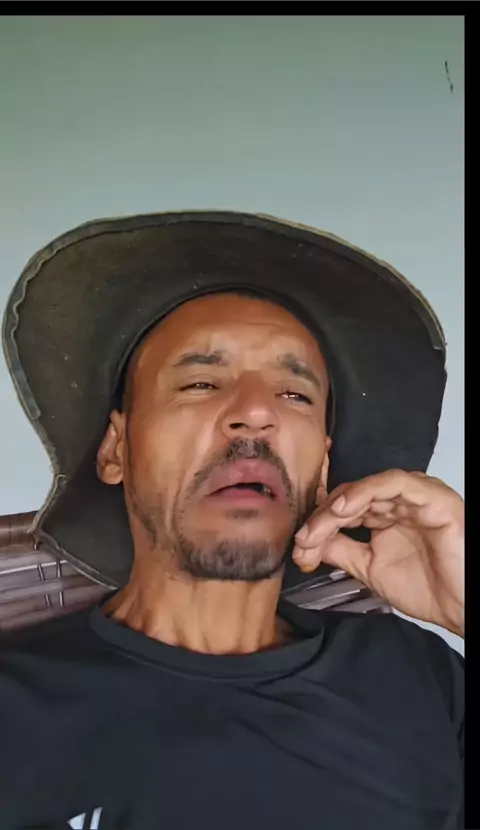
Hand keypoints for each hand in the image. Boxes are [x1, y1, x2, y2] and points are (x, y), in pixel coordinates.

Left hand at [293, 470, 463, 636]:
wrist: (463, 608)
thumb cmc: (429, 589)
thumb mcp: (370, 569)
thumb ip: (340, 551)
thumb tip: (306, 543)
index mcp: (385, 516)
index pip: (344, 506)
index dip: (318, 522)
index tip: (299, 546)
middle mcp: (398, 502)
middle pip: (350, 496)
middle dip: (321, 518)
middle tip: (304, 541)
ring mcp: (415, 496)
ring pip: (367, 488)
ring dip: (337, 506)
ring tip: (317, 527)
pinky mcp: (432, 496)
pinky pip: (395, 482)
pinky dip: (366, 491)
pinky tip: (344, 508)